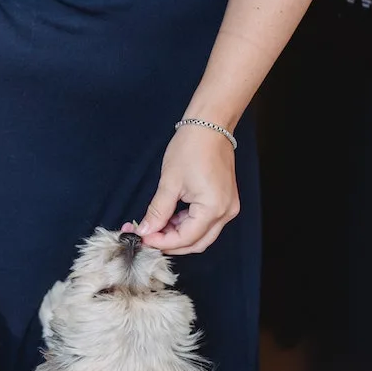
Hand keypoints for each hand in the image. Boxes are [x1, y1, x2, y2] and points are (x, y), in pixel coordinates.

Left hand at [130, 125, 238, 254]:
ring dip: (178, 235)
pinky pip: (206, 223)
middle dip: (170, 243)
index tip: (143, 238)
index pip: (185, 238)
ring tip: (156, 226)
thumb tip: (145, 230)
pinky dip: (187, 225)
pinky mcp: (225, 202)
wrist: (209, 126)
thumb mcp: (169, 183)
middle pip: (196, 243)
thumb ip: (158, 211)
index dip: (162, 242)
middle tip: (147, 236)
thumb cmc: (191, 148)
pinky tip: (170, 218)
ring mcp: (228, 208)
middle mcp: (226, 213)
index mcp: (213, 208)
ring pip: (201, 235)